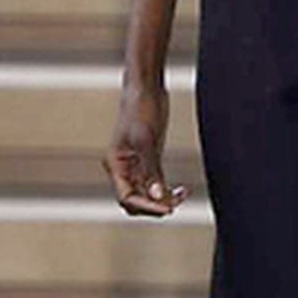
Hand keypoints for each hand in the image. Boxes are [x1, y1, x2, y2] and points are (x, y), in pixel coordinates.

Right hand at [101, 81, 188, 216]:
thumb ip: (151, 169)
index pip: (126, 197)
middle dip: (153, 206)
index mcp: (116, 165)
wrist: (146, 89)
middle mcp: (123, 169)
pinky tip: (182, 190)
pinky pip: (156, 184)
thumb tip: (157, 195)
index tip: (167, 209)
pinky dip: (167, 190)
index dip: (146, 206)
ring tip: (181, 197)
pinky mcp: (149, 160)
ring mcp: (136, 166)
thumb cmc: (140, 108)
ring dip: (162, 200)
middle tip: (174, 205)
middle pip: (135, 201)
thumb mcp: (146, 139)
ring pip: (147, 195)